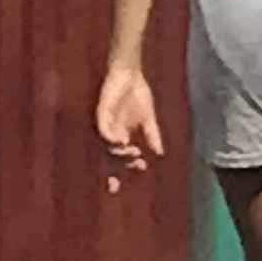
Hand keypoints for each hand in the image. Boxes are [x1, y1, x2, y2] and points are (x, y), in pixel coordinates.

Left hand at [93, 62, 164, 177]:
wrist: (131, 74)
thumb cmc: (137, 94)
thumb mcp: (148, 118)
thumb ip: (152, 135)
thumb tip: (160, 153)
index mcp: (121, 137)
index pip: (119, 159)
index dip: (125, 169)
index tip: (141, 171)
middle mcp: (111, 135)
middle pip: (107, 159)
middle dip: (110, 174)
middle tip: (116, 186)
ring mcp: (105, 126)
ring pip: (106, 147)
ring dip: (118, 153)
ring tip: (134, 152)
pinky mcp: (101, 114)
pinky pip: (103, 130)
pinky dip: (111, 138)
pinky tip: (122, 141)